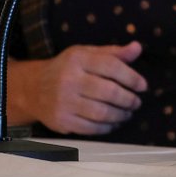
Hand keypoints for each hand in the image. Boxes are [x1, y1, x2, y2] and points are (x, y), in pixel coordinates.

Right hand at [0, 42, 148, 134]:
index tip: (143, 86)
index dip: (132, 78)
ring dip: (121, 115)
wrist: (32, 89)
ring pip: (102, 113)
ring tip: (127, 113)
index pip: (112, 67)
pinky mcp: (61, 121)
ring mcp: (63, 102)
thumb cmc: (67, 69)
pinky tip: (113, 123)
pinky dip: (107, 127)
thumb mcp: (86, 54)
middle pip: (109, 92)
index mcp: (78, 59)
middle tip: (136, 103)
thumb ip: (113, 52)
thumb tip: (137, 48)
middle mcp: (69, 80)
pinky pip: (91, 128)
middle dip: (129, 100)